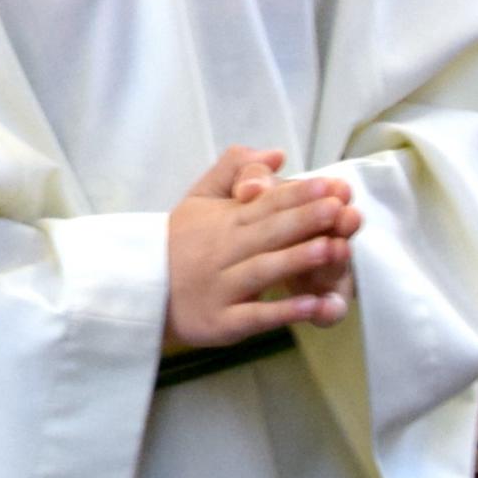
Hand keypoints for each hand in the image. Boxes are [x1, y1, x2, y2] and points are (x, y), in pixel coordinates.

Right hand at [162, 145, 357, 355]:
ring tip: (332, 250)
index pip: (264, 204)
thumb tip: (276, 154)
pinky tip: (312, 305)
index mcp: (222, 220)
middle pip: (268, 233)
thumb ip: (232, 170)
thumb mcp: (198, 199)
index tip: (329, 185)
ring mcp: (221, 289)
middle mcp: (222, 252)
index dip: (297, 194)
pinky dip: (282, 311)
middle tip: (339, 209)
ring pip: (263, 271)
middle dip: (305, 220)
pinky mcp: (220, 322)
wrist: (138, 290)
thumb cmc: (178, 244)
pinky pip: (254, 316)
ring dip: (297, 261)